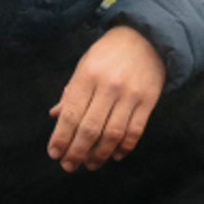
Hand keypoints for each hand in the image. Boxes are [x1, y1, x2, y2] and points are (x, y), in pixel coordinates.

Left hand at [47, 24, 166, 172]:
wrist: (146, 38)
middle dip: (77, 152)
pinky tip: (114, 155)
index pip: (71, 114)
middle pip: (90, 128)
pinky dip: (124, 147)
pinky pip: (135, 131)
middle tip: (69, 166)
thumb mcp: (84, 65)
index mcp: (87, 76)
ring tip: (90, 164)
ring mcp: (130, 95)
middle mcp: (108, 86)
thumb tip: (55, 116)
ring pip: (112, 134)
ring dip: (99, 154)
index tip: (54, 153)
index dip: (61, 137)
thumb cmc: (108, 53)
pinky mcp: (148, 101)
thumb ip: (71, 92)